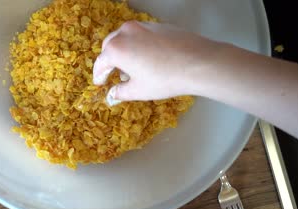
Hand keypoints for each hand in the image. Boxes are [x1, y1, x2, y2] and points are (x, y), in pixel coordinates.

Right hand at [93, 21, 225, 103]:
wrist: (198, 63)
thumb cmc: (164, 79)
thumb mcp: (139, 90)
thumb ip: (120, 92)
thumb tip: (112, 94)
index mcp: (116, 48)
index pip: (101, 63)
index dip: (99, 75)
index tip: (100, 83)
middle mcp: (126, 32)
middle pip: (110, 45)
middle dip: (110, 60)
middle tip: (114, 74)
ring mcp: (143, 26)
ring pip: (126, 37)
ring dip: (124, 50)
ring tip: (132, 67)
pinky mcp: (158, 25)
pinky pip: (141, 35)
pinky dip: (138, 45)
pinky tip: (149, 58)